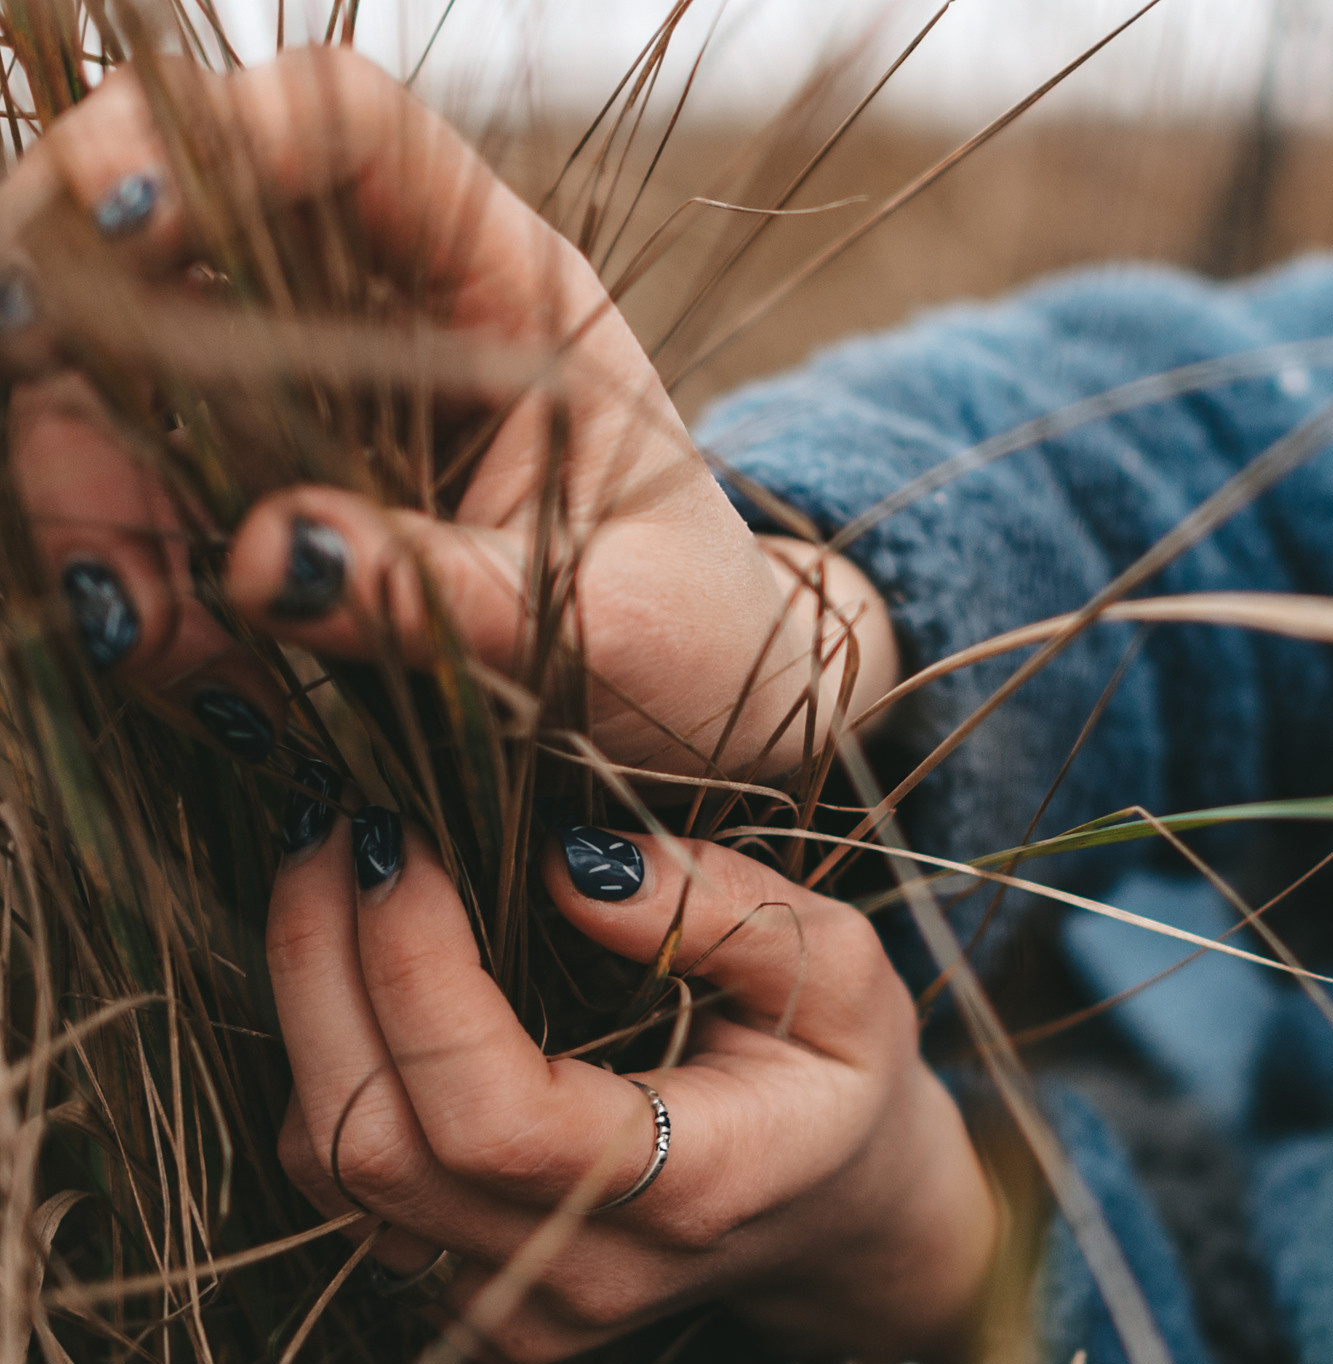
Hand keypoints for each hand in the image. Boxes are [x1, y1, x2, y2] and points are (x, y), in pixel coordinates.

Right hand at [4, 47, 894, 778]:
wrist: (703, 720)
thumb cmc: (694, 646)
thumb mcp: (610, 628)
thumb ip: (445, 592)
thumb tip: (267, 558)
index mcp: (505, 286)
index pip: (341, 122)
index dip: (213, 132)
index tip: (124, 221)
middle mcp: (379, 318)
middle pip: (160, 237)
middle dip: (76, 341)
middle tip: (78, 498)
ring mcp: (300, 405)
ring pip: (105, 381)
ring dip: (88, 509)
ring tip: (164, 652)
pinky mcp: (252, 505)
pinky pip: (126, 506)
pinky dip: (126, 593)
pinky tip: (206, 687)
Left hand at [269, 807, 995, 1363]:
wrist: (837, 1211)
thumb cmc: (838, 1076)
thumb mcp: (838, 970)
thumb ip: (723, 912)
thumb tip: (567, 861)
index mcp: (693, 1194)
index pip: (496, 1118)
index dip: (416, 975)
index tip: (399, 841)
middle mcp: (582, 1276)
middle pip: (374, 1147)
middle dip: (324, 967)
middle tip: (335, 828)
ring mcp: (510, 1307)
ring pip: (331, 1169)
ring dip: (306, 1006)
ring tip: (334, 876)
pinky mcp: (455, 1296)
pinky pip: (342, 1183)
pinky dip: (327, 1059)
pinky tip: (356, 964)